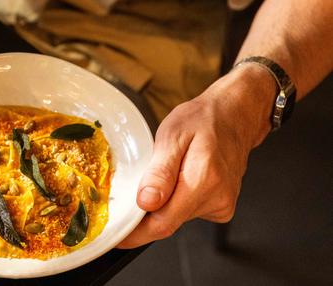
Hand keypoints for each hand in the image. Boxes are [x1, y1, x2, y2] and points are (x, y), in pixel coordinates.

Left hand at [117, 65, 275, 247]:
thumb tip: (146, 202)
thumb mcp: (172, 135)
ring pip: (176, 217)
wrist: (235, 116)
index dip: (135, 234)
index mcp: (204, 180)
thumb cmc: (203, 120)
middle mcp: (217, 198)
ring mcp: (222, 205)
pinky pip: (187, 212)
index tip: (115, 236)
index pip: (163, 223)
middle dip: (144, 213)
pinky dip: (175, 200)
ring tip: (167, 171)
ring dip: (161, 202)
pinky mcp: (221, 207)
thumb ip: (159, 171)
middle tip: (131, 190)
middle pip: (167, 222)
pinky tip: (180, 178)